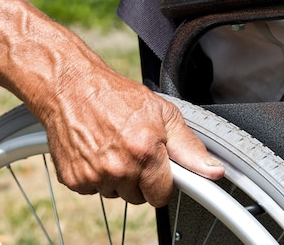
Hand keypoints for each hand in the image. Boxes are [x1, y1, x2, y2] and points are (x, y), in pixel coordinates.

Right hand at [35, 66, 224, 206]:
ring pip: (115, 193)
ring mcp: (94, 175)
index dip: (163, 182)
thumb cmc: (114, 95)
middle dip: (139, 178)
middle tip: (132, 149)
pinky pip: (92, 190)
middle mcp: (119, 167)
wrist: (69, 86)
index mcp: (144, 151)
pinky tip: (94, 150)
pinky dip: (94, 175)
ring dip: (116, 177)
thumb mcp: (161, 112)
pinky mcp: (73, 179)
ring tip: (111, 145)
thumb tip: (213, 171)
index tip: (159, 170)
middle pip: (138, 197)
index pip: (162, 195)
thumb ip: (189, 146)